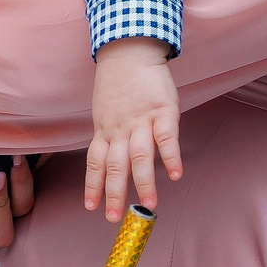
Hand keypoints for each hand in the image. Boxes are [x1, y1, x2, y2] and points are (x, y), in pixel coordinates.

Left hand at [85, 38, 182, 219]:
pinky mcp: (163, 111)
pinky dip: (171, 156)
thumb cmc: (119, 81)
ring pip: (140, 156)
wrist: (130, 48)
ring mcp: (141, 120)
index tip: (91, 207)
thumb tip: (114, 155)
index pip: (95, 163)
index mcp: (105, 129)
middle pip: (115, 165)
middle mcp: (119, 129)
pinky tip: (176, 174)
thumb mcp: (105, 109)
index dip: (92, 185)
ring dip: (144, 182)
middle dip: (114, 193)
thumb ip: (110, 132)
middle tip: (114, 217)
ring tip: (149, 204)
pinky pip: (166, 137)